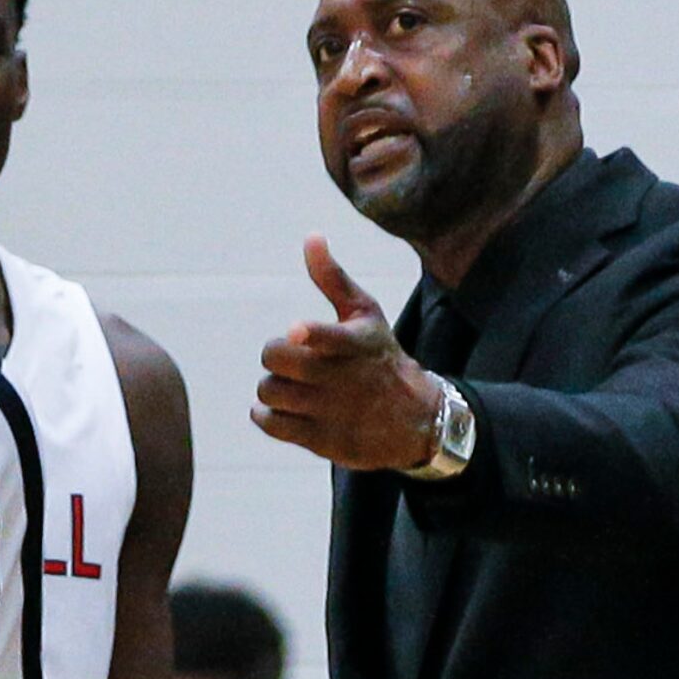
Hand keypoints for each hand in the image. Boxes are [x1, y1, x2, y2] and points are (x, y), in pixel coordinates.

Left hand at [252, 236, 442, 469]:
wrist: (414, 420)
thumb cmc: (378, 357)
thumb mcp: (365, 315)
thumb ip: (333, 279)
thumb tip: (311, 237)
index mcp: (357, 344)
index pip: (329, 338)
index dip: (310, 334)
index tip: (296, 329)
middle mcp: (345, 380)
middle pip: (279, 361)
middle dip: (276, 356)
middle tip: (291, 360)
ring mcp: (332, 413)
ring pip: (270, 392)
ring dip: (272, 387)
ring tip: (292, 385)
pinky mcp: (321, 441)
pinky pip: (272, 424)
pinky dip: (265, 414)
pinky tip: (279, 407)